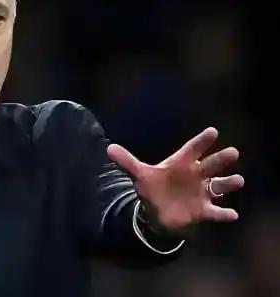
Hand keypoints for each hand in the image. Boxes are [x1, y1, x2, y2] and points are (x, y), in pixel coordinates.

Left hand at [107, 127, 244, 234]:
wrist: (159, 210)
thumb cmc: (154, 187)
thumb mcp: (140, 175)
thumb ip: (127, 162)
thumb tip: (108, 148)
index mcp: (182, 163)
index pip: (193, 149)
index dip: (202, 141)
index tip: (213, 132)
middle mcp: (196, 175)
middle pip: (211, 165)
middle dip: (221, 159)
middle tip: (233, 152)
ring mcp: (202, 193)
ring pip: (220, 186)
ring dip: (228, 184)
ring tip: (237, 180)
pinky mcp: (203, 210)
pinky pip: (216, 212)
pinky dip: (224, 214)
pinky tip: (232, 214)